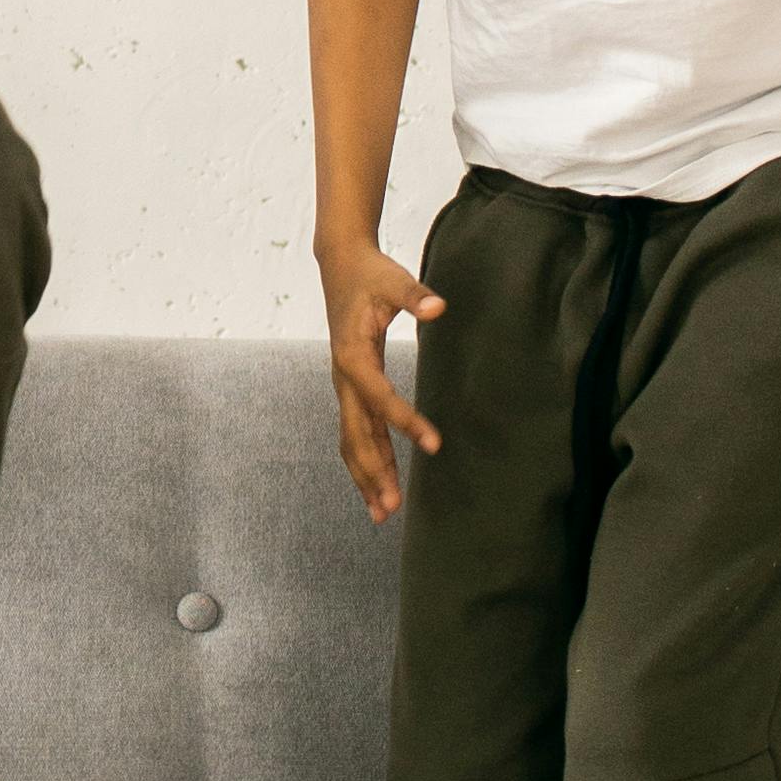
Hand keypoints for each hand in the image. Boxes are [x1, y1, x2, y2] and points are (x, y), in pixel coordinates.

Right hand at [319, 235, 442, 523]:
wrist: (340, 265)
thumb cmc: (370, 274)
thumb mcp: (393, 279)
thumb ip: (415, 296)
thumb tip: (439, 307)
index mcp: (352, 355)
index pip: (379, 397)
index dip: (404, 421)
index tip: (433, 444)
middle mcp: (343, 378)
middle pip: (356, 434)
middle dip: (374, 471)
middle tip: (394, 508)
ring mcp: (344, 386)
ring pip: (352, 440)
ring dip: (366, 477)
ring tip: (383, 515)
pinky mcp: (350, 389)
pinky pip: (354, 433)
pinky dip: (365, 462)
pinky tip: (377, 486)